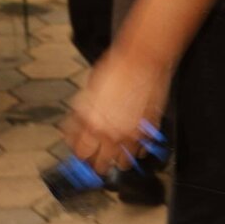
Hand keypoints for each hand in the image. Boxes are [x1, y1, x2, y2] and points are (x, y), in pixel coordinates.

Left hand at [65, 48, 170, 175]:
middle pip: (100, 164)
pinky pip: (141, 151)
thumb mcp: (89, 89)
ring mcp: (131, 134)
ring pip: (123, 164)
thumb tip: (76, 127)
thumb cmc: (117, 67)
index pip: (80, 153)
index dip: (79, 152)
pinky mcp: (148, 131)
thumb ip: (82, 113)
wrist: (143, 59)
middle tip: (97, 156)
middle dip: (97, 162)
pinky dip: (137, 151)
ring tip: (116, 154)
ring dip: (118, 160)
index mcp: (91, 123)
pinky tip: (134, 144)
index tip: (81, 151)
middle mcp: (110, 133)